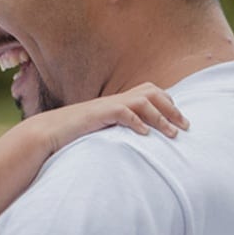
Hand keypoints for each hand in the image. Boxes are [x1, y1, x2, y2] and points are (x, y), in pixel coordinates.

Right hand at [40, 82, 188, 151]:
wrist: (47, 132)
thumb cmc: (74, 136)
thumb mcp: (103, 131)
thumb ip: (120, 130)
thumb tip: (140, 143)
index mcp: (118, 102)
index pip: (150, 92)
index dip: (169, 104)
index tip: (182, 122)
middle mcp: (115, 100)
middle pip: (151, 92)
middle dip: (172, 108)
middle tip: (186, 127)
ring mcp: (106, 106)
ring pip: (142, 101)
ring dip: (160, 117)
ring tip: (172, 134)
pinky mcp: (97, 114)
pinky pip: (122, 112)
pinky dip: (136, 121)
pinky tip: (145, 134)